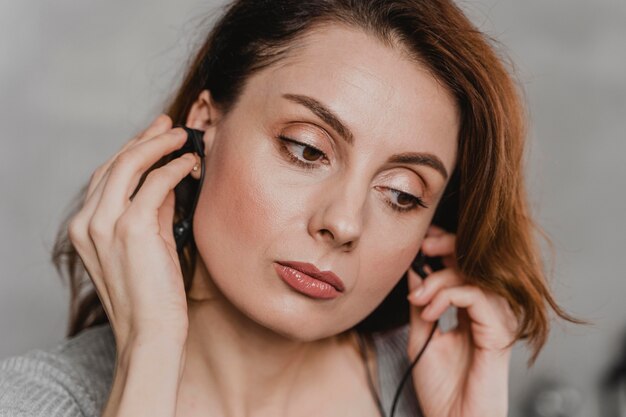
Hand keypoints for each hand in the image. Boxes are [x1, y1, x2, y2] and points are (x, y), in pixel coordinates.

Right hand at [67, 114, 196, 349]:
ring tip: (183, 136)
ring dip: (159, 145)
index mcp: (85, 227)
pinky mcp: (130, 229)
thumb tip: (169, 179)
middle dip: (145, 139)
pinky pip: (155, 183)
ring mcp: (105, 224)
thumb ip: (153, 211)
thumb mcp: (148, 244)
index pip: (106, 175)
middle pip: (115, 163)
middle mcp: (88, 222)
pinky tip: (190, 163)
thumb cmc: (152, 294)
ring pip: (130, 164)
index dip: (132, 150)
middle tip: (169, 126)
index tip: (155, 135)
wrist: (150, 333)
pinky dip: (174, 167)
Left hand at [406, 225, 518, 416]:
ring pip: (474, 275)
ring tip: (419, 299)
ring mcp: (496, 320)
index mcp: (472, 310)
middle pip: (475, 261)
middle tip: (421, 249)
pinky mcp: (498, 331)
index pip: (464, 265)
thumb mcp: (421, 336)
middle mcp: (488, 311)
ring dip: (440, 280)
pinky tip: (430, 310)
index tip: (419, 243)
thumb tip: (414, 271)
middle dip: (446, 247)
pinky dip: (448, 295)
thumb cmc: (439, 387)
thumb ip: (421, 304)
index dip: (444, 247)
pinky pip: (476, 295)